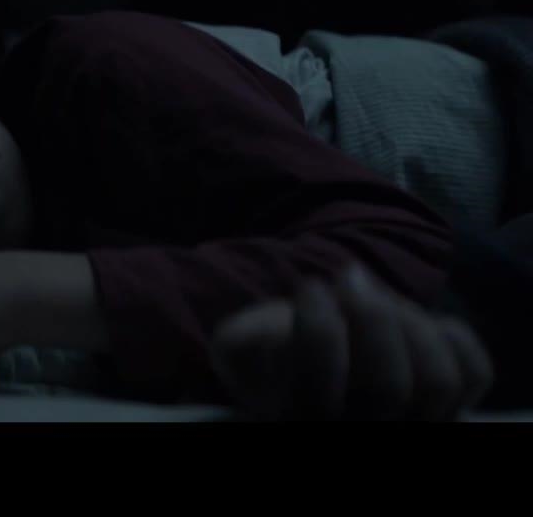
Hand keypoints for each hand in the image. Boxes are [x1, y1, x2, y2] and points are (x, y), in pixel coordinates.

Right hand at [212, 265, 492, 420]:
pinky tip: (416, 320)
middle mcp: (365, 434)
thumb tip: (279, 331)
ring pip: (436, 380)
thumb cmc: (268, 356)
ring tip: (379, 295)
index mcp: (302, 423)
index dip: (318, 334)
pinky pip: (474, 375)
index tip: (310, 287)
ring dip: (408, 321)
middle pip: (388, 387)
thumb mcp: (235, 345)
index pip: (317, 398)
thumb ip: (242, 338)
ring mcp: (416, 426)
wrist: (308, 369)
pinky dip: (450, 335)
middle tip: (349, 276)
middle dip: (370, 317)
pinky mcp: (451, 408)